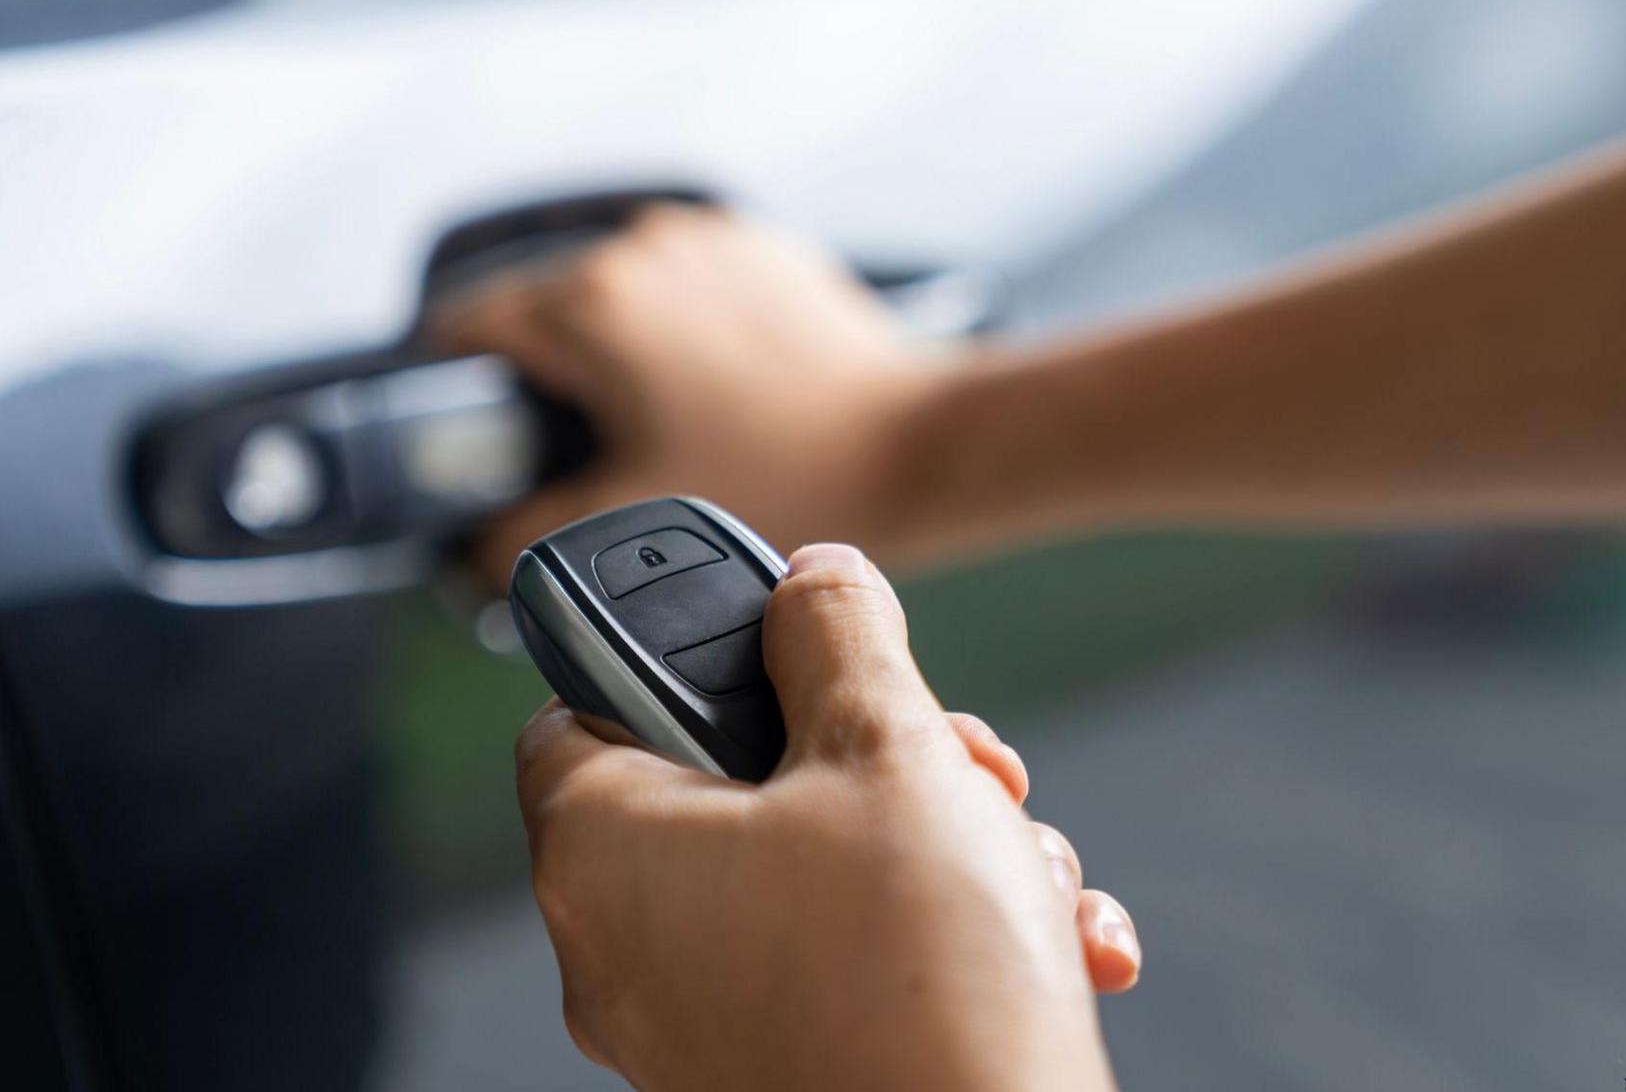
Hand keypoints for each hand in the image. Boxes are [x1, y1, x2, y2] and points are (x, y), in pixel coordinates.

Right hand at [430, 206, 952, 584]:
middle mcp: (643, 247)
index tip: (472, 441)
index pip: (468, 328)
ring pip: (615, 294)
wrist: (917, 444)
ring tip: (662, 424)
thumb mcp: (632, 518)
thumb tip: (470, 547)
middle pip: (541, 309)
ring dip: (616, 351)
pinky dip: (679, 330)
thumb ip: (519, 540)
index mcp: (592, 300)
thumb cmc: (796, 474)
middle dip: (547, 381)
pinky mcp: (759, 247)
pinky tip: (715, 393)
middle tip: (582, 453)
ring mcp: (706, 238)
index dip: (457, 394)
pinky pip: (683, 285)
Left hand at [514, 544, 1137, 1091]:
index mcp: (606, 851)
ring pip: (815, 877)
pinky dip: (940, 937)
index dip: (678, 652)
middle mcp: (626, 953)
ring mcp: (701, 1030)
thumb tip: (814, 583)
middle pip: (735, 789)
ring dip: (934, 845)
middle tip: (955, 760)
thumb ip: (838, 636)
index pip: (579, 704)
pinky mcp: (778, 1077)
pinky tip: (1046, 940)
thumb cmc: (921, 986)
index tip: (774, 639)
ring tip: (1016, 864)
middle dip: (877, 757)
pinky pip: (850, 967)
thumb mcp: (890, 751)